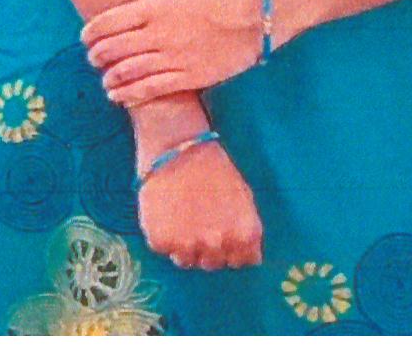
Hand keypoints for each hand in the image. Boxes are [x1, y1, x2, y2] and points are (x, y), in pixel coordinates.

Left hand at [80, 0, 262, 105]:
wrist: (259, 14)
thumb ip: (162, 4)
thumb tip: (143, 14)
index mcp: (158, 6)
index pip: (111, 21)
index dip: (93, 31)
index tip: (85, 36)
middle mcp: (160, 32)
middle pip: (116, 48)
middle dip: (98, 55)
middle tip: (94, 58)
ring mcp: (175, 57)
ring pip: (129, 72)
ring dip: (111, 78)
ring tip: (105, 80)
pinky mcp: (190, 76)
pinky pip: (152, 89)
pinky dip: (131, 94)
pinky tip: (121, 96)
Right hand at [137, 138, 263, 270]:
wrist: (177, 148)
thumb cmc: (214, 169)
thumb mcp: (244, 196)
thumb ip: (248, 231)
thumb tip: (251, 257)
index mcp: (243, 235)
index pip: (242, 261)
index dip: (232, 247)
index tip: (223, 231)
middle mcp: (217, 246)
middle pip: (213, 263)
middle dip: (209, 247)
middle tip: (200, 219)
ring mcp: (188, 247)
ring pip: (187, 261)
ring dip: (185, 245)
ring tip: (182, 215)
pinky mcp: (161, 242)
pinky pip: (165, 249)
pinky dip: (165, 236)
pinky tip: (168, 212)